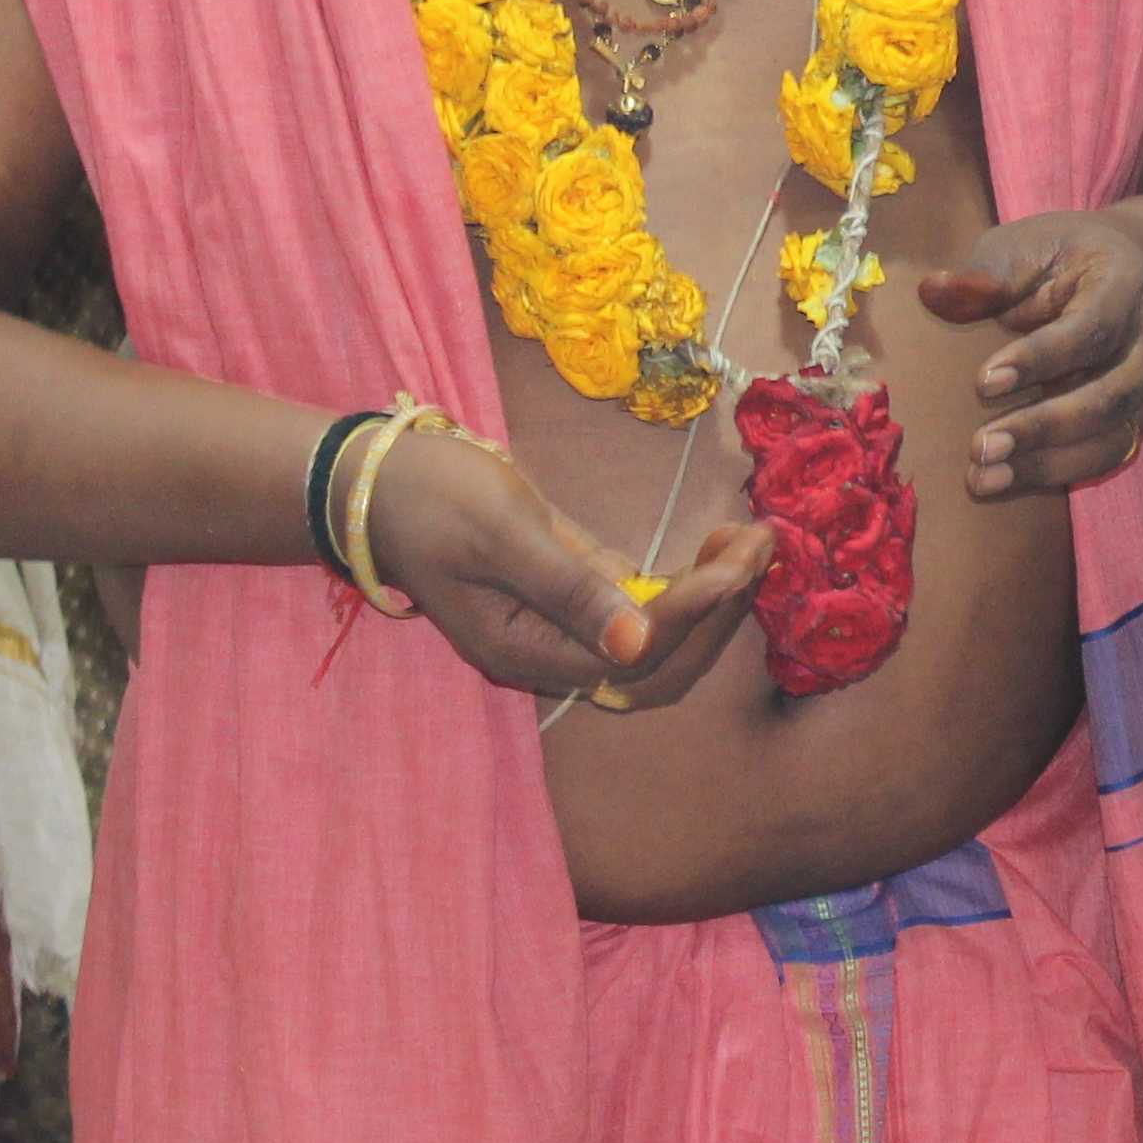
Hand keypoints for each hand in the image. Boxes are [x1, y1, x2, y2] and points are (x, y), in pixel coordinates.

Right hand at [361, 433, 771, 711]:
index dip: (695, 613)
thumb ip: (569, 587)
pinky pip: (645, 609)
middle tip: (763, 543)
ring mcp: (564, 628)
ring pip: (660, 641)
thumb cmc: (432, 496)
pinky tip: (717, 546)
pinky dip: (687, 585)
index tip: (738, 561)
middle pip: (659, 664)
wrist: (378, 479)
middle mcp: (551, 654)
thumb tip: (637, 641)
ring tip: (752, 539)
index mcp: (526, 651)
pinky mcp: (573, 595)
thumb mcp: (501, 532)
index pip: (635, 655)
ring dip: (713, 599)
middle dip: (720, 610)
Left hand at [923, 212, 1142, 495]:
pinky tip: (1005, 482)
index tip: (984, 383)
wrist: (1139, 272)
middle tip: (980, 448)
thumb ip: (986, 272)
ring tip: (984, 480)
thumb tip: (933, 294)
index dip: (1041, 359)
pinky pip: (1103, 457)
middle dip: (1043, 427)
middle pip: (1109, 397)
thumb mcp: (1028, 244)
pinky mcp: (1134, 418)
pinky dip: (1055, 473)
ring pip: (1111, 438)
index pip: (1091, 330)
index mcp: (1125, 288)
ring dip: (1047, 465)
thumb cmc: (1067, 256)